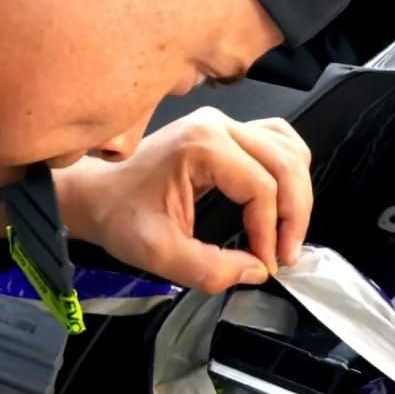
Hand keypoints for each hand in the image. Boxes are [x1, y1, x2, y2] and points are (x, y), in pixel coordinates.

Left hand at [54, 111, 312, 293]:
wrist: (98, 194)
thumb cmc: (121, 217)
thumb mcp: (158, 253)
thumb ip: (208, 269)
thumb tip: (257, 270)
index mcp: (201, 145)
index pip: (261, 187)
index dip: (270, 231)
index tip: (264, 264)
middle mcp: (218, 125)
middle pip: (285, 164)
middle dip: (293, 215)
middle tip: (285, 255)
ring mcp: (225, 123)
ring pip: (289, 149)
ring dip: (297, 193)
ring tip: (286, 233)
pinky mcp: (228, 131)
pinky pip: (278, 142)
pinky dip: (290, 173)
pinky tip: (283, 203)